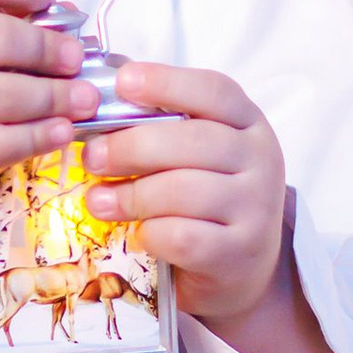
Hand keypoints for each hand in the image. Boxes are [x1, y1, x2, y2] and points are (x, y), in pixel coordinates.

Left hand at [82, 61, 286, 329]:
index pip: (214, 91)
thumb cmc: (207, 200)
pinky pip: (183, 237)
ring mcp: (255, 208)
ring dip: (130, 195)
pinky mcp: (238, 253)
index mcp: (249, 123)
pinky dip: (151, 233)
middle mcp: (261, 160)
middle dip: (132, 146)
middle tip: (91, 157)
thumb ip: (164, 126)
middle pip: (193, 141)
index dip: (166, 83)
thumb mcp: (199, 155)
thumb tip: (97, 104)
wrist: (241, 270)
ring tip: (98, 200)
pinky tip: (137, 233)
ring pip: (183, 191)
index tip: (123, 82)